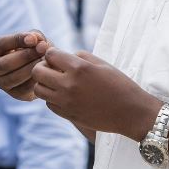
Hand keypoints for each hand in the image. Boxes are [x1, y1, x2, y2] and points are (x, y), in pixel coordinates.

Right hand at [0, 30, 52, 100]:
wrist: (43, 67)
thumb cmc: (35, 48)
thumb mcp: (34, 38)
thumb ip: (35, 36)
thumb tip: (35, 40)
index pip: (1, 44)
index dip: (17, 40)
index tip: (34, 39)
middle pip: (5, 64)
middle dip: (26, 56)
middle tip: (42, 50)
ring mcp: (2, 82)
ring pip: (14, 78)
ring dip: (31, 68)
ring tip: (45, 60)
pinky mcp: (15, 94)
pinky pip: (24, 89)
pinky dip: (35, 80)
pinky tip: (45, 71)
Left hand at [33, 48, 159, 140]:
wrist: (131, 113)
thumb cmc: (119, 84)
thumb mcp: (102, 63)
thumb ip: (79, 56)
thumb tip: (61, 55)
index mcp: (79, 68)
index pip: (50, 54)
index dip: (52, 53)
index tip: (59, 57)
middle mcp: (69, 85)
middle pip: (37, 72)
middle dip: (43, 67)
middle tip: (53, 69)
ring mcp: (66, 102)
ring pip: (39, 89)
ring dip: (45, 84)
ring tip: (57, 83)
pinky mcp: (68, 115)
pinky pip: (48, 104)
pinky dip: (52, 98)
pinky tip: (64, 95)